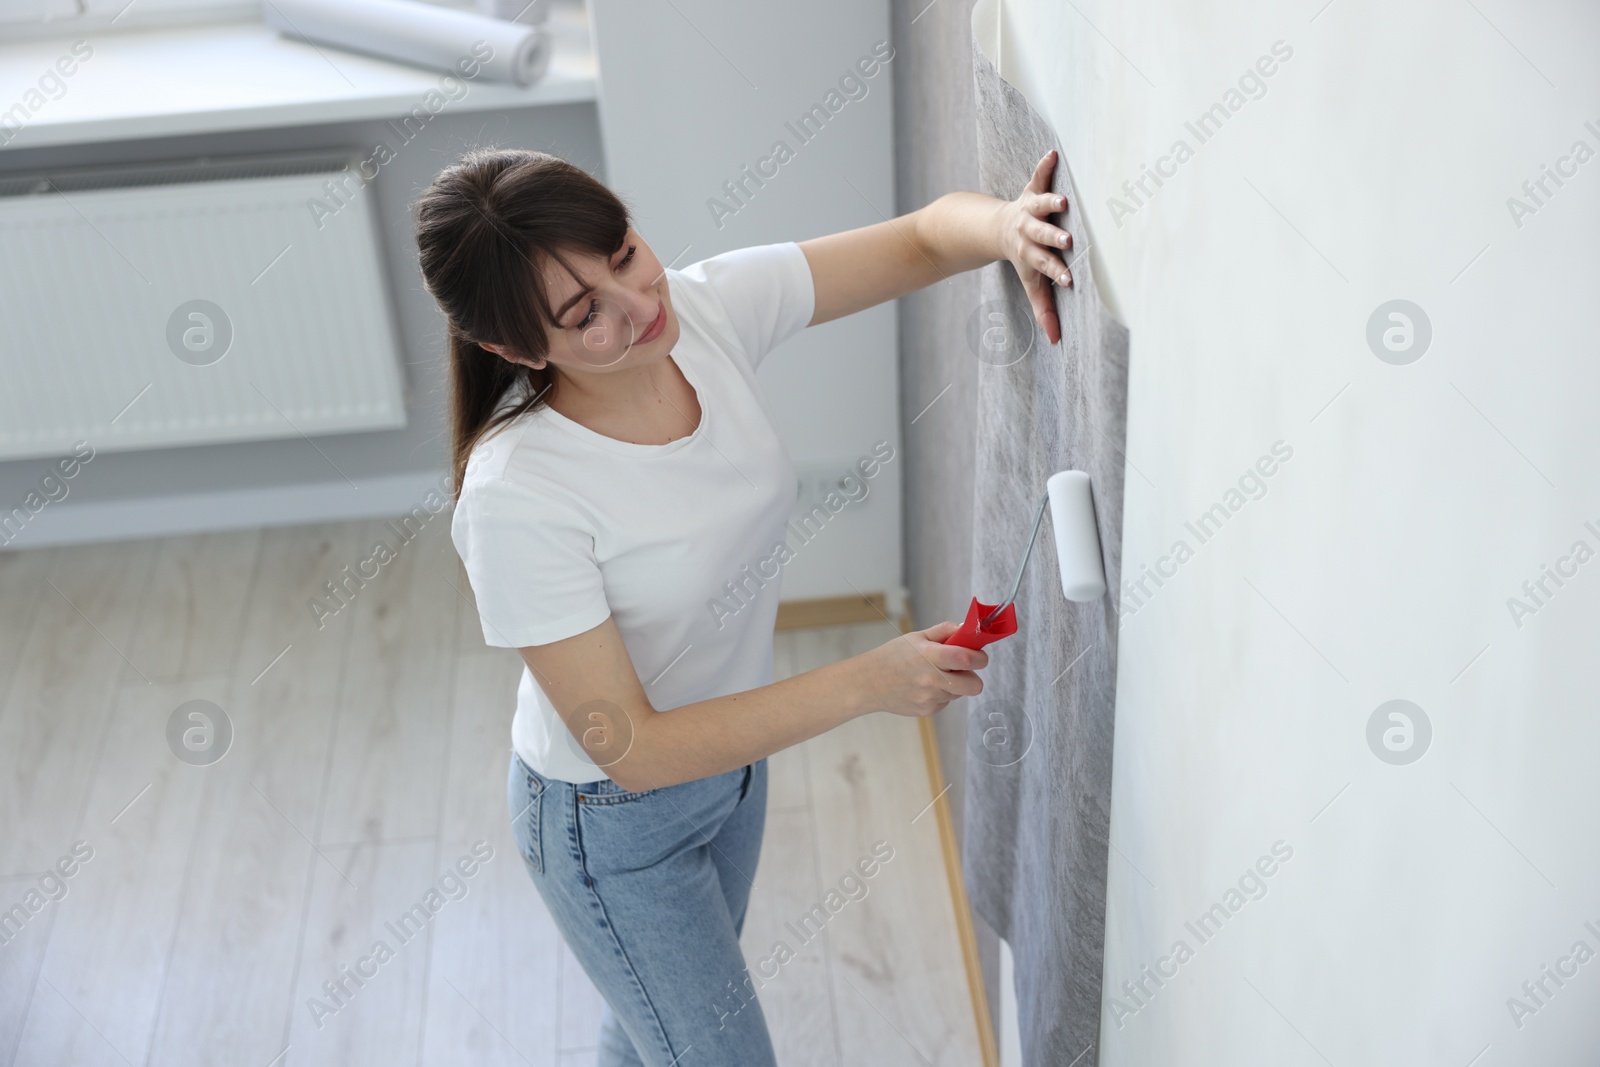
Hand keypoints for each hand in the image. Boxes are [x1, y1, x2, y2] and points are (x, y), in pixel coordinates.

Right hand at [855, 621, 988, 717]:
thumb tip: (968, 630)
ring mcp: (930, 698)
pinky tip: (922, 687)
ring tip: (932, 675)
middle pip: (974, 686)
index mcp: (930, 656)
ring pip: (959, 693)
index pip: (966, 659)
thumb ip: (945, 631)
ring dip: (953, 684)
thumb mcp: (917, 636)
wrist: (868, 683)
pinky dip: (940, 694)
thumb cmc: (892, 657)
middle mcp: (931, 680)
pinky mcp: (927, 711)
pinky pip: (946, 702)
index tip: (979, 655)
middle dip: (973, 676)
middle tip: (962, 668)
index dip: (980, 657)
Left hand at [994, 149, 1072, 345]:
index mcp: (1031, 253)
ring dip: (1050, 202)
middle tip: (1067, 241)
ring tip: (1064, 200)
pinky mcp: (1032, 190)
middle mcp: (1029, 230)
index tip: (1068, 279)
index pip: (1045, 265)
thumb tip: (1056, 342)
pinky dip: (1044, 165)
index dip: (1055, 272)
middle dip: (1053, 238)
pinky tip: (1052, 153)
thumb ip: (1043, 309)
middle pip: (1042, 236)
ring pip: (1040, 205)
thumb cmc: (1023, 258)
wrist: (995, 230)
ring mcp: (1030, 209)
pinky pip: (1037, 175)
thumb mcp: (1030, 283)